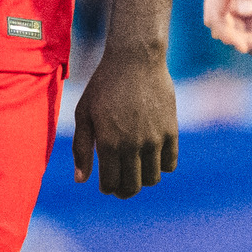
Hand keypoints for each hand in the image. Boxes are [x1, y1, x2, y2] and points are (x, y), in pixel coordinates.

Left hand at [70, 46, 179, 198]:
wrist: (135, 60)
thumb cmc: (104, 86)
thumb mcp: (84, 114)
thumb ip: (81, 149)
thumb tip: (80, 180)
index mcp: (108, 143)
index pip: (110, 183)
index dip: (107, 188)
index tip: (106, 185)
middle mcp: (132, 145)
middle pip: (132, 186)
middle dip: (124, 191)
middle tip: (120, 185)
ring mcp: (154, 139)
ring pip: (152, 178)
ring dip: (143, 180)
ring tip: (136, 170)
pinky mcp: (171, 131)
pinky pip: (171, 163)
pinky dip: (162, 166)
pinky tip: (152, 157)